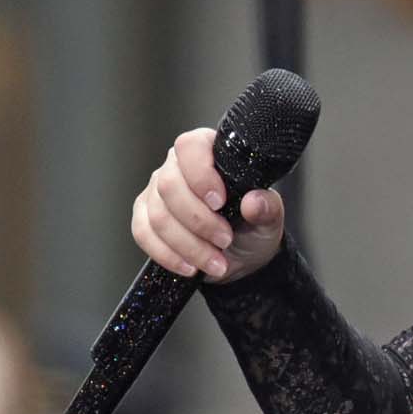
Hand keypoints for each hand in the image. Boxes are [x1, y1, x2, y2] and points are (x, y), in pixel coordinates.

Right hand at [131, 127, 286, 285]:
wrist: (238, 257)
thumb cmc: (252, 227)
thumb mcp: (269, 219)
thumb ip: (267, 207)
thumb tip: (254, 201)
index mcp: (208, 152)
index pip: (190, 147)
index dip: (201, 175)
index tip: (220, 202)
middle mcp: (176, 167)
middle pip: (169, 186)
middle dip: (199, 220)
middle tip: (225, 240)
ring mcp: (155, 192)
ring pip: (158, 216)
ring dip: (188, 245)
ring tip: (216, 262)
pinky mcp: (144, 217)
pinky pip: (143, 234)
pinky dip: (168, 254)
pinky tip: (190, 267)